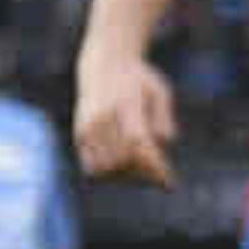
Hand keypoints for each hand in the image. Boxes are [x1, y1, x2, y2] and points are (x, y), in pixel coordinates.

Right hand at [72, 48, 178, 186]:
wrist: (104, 65)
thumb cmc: (140, 80)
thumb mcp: (160, 92)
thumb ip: (163, 118)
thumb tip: (164, 144)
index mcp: (125, 104)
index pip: (138, 143)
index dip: (154, 167)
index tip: (170, 183)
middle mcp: (102, 117)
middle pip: (123, 160)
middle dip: (145, 174)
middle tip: (160, 176)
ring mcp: (87, 127)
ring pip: (105, 168)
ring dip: (126, 177)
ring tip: (143, 173)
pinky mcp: (79, 135)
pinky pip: (91, 166)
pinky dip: (108, 174)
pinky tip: (125, 169)